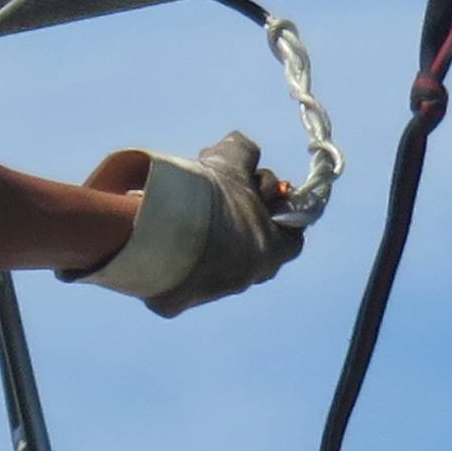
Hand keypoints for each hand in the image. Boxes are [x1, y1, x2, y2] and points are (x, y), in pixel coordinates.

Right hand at [79, 131, 296, 315]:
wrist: (160, 230)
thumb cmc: (207, 198)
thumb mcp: (231, 161)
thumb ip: (244, 152)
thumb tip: (243, 148)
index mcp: (272, 250)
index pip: (291, 236)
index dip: (278, 211)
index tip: (259, 191)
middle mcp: (247, 277)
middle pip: (253, 248)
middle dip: (240, 220)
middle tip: (218, 194)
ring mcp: (211, 292)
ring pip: (217, 264)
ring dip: (208, 240)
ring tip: (183, 210)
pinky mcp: (175, 302)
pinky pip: (180, 279)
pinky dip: (175, 259)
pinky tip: (161, 236)